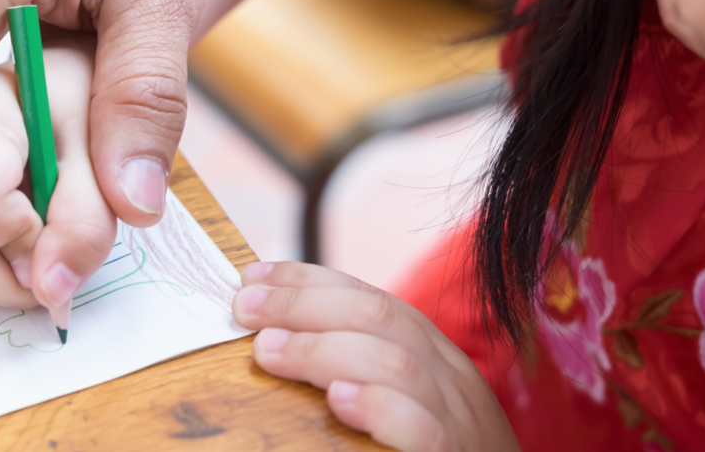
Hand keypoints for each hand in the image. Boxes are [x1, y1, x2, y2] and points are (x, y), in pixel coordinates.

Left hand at [232, 262, 518, 451]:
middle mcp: (451, 379)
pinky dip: (380, 409)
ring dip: (324, 349)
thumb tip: (277, 342)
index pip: (372, 300)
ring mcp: (459, 420)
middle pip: (380, 318)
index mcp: (436, 358)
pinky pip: (423, 428)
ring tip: (270, 350)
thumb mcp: (411, 406)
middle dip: (305, 304)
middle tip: (245, 308)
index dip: (310, 281)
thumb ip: (362, 372)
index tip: (253, 276)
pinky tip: (339, 401)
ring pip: (397, 363)